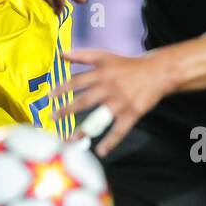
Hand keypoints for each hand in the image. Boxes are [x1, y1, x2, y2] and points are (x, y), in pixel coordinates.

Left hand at [54, 48, 176, 156]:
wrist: (157, 72)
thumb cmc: (127, 65)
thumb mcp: (105, 56)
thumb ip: (82, 55)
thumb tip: (60, 53)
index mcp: (101, 73)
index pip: (76, 81)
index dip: (61, 89)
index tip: (49, 98)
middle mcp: (109, 87)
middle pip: (84, 100)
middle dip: (67, 110)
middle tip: (53, 117)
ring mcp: (121, 102)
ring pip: (100, 117)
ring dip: (84, 129)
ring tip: (70, 139)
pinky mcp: (132, 113)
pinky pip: (119, 130)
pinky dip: (110, 142)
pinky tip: (100, 151)